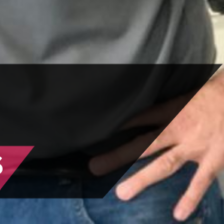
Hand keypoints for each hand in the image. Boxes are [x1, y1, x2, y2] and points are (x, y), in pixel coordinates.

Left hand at [88, 72, 223, 221]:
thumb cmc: (211, 94)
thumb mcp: (185, 94)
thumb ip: (168, 107)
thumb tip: (148, 113)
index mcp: (170, 111)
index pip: (138, 117)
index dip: (118, 125)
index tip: (97, 135)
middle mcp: (177, 128)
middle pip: (142, 144)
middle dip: (118, 156)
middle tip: (95, 168)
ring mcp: (194, 146)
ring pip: (164, 164)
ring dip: (142, 179)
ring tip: (123, 193)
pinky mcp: (213, 158)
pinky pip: (200, 181)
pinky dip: (189, 198)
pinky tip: (178, 214)